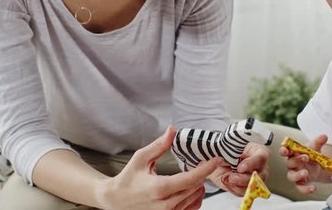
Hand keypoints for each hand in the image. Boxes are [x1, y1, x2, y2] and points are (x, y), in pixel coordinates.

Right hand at [99, 126, 223, 209]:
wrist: (115, 201)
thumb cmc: (127, 180)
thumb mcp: (141, 158)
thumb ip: (159, 145)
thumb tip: (172, 130)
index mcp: (159, 188)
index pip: (191, 179)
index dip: (206, 169)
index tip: (216, 160)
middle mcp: (165, 205)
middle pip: (196, 188)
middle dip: (202, 174)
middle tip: (205, 163)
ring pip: (195, 198)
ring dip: (199, 185)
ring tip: (196, 175)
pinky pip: (191, 209)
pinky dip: (196, 198)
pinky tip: (193, 188)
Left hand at [208, 142, 269, 195]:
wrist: (221, 159)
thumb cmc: (230, 150)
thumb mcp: (229, 146)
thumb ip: (229, 153)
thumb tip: (224, 161)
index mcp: (260, 152)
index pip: (261, 158)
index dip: (251, 164)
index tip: (240, 168)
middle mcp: (261, 167)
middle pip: (259, 176)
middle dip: (243, 178)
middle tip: (232, 177)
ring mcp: (256, 179)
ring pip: (252, 187)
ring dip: (238, 185)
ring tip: (228, 179)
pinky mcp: (247, 188)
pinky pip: (242, 192)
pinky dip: (233, 188)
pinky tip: (227, 181)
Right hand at [278, 134, 331, 193]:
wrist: (316, 165)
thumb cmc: (310, 154)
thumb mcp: (314, 148)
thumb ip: (318, 142)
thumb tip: (324, 136)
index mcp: (292, 153)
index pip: (284, 151)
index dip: (283, 150)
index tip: (285, 150)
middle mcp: (291, 164)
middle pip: (289, 163)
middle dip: (296, 160)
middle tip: (306, 157)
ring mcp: (295, 174)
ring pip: (291, 176)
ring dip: (297, 175)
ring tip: (305, 173)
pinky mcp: (300, 183)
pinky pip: (300, 187)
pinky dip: (305, 189)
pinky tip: (313, 188)